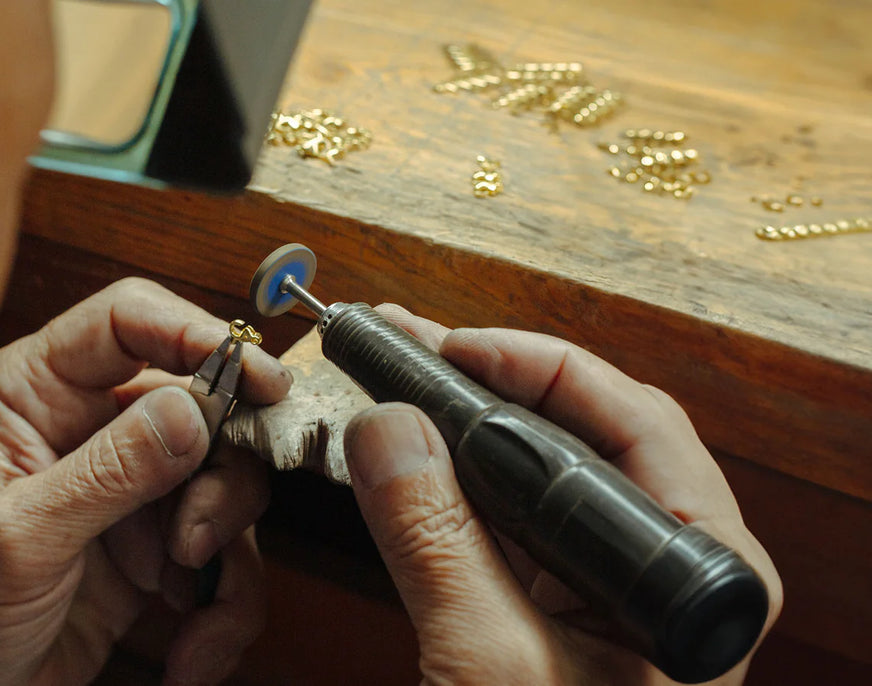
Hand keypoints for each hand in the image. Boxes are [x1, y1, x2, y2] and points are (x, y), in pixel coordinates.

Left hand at [0, 278, 290, 685]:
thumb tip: (190, 410)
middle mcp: (90, 426)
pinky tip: (189, 645)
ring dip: (221, 548)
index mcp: (35, 393)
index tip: (258, 379)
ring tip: (181, 595)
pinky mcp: (158, 542)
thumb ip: (106, 473)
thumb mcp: (17, 538)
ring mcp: (130, 485)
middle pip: (202, 406)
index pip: (128, 321)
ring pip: (225, 481)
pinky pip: (225, 553)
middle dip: (217, 479)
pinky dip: (221, 604)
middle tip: (193, 539)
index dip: (196, 334)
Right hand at [342, 305, 781, 684]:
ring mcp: (612, 590)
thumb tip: (387, 429)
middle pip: (583, 438)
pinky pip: (508, 524)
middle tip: (408, 347)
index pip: (634, 425)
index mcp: (701, 577)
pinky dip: (452, 487)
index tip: (451, 349)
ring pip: (538, 478)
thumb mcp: (491, 668)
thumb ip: (436, 543)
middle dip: (486, 388)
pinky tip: (405, 459)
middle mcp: (667, 571)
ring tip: (395, 384)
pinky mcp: (562, 609)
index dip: (537, 370)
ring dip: (461, 431)